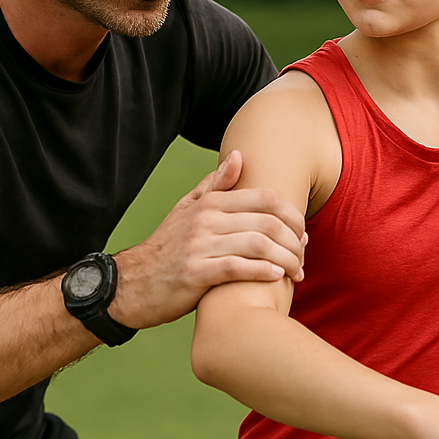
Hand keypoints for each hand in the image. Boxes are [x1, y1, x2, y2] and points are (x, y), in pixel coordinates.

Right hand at [112, 150, 306, 329]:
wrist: (134, 282)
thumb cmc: (169, 246)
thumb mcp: (188, 208)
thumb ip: (216, 184)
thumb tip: (239, 155)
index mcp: (209, 202)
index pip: (265, 199)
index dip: (292, 214)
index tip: (303, 232)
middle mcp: (206, 220)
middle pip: (267, 222)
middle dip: (294, 241)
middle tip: (304, 256)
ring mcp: (200, 246)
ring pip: (257, 245)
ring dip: (285, 259)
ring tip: (296, 271)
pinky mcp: (195, 273)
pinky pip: (237, 268)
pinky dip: (262, 272)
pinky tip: (276, 277)